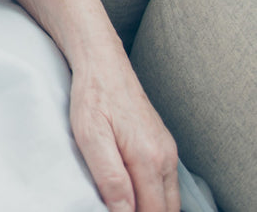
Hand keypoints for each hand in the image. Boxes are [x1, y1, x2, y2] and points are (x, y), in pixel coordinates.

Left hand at [69, 59, 178, 211]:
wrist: (102, 62)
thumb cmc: (92, 95)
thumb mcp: (90, 135)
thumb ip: (110, 177)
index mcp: (149, 158)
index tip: (113, 211)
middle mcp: (165, 157)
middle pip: (166, 209)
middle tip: (116, 208)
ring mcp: (167, 150)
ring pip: (169, 198)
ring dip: (151, 206)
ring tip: (123, 202)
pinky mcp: (163, 144)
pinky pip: (166, 182)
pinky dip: (154, 194)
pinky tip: (133, 190)